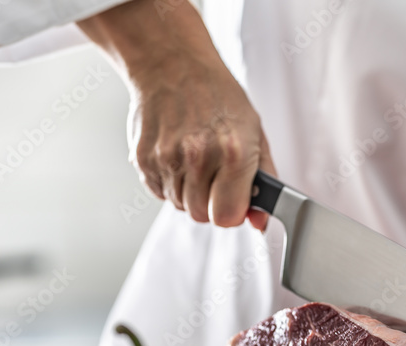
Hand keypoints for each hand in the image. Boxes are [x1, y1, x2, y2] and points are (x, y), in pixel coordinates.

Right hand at [78, 0, 272, 229]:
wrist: (174, 65)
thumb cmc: (219, 97)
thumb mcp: (255, 133)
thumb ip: (263, 181)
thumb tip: (259, 221)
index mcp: (233, 152)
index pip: (227, 216)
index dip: (232, 212)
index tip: (234, 200)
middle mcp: (198, 157)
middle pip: (201, 215)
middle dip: (211, 203)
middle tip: (216, 176)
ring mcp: (166, 158)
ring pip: (180, 205)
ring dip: (190, 192)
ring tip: (196, 160)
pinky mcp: (143, 159)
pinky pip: (160, 192)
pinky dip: (170, 183)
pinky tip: (178, 156)